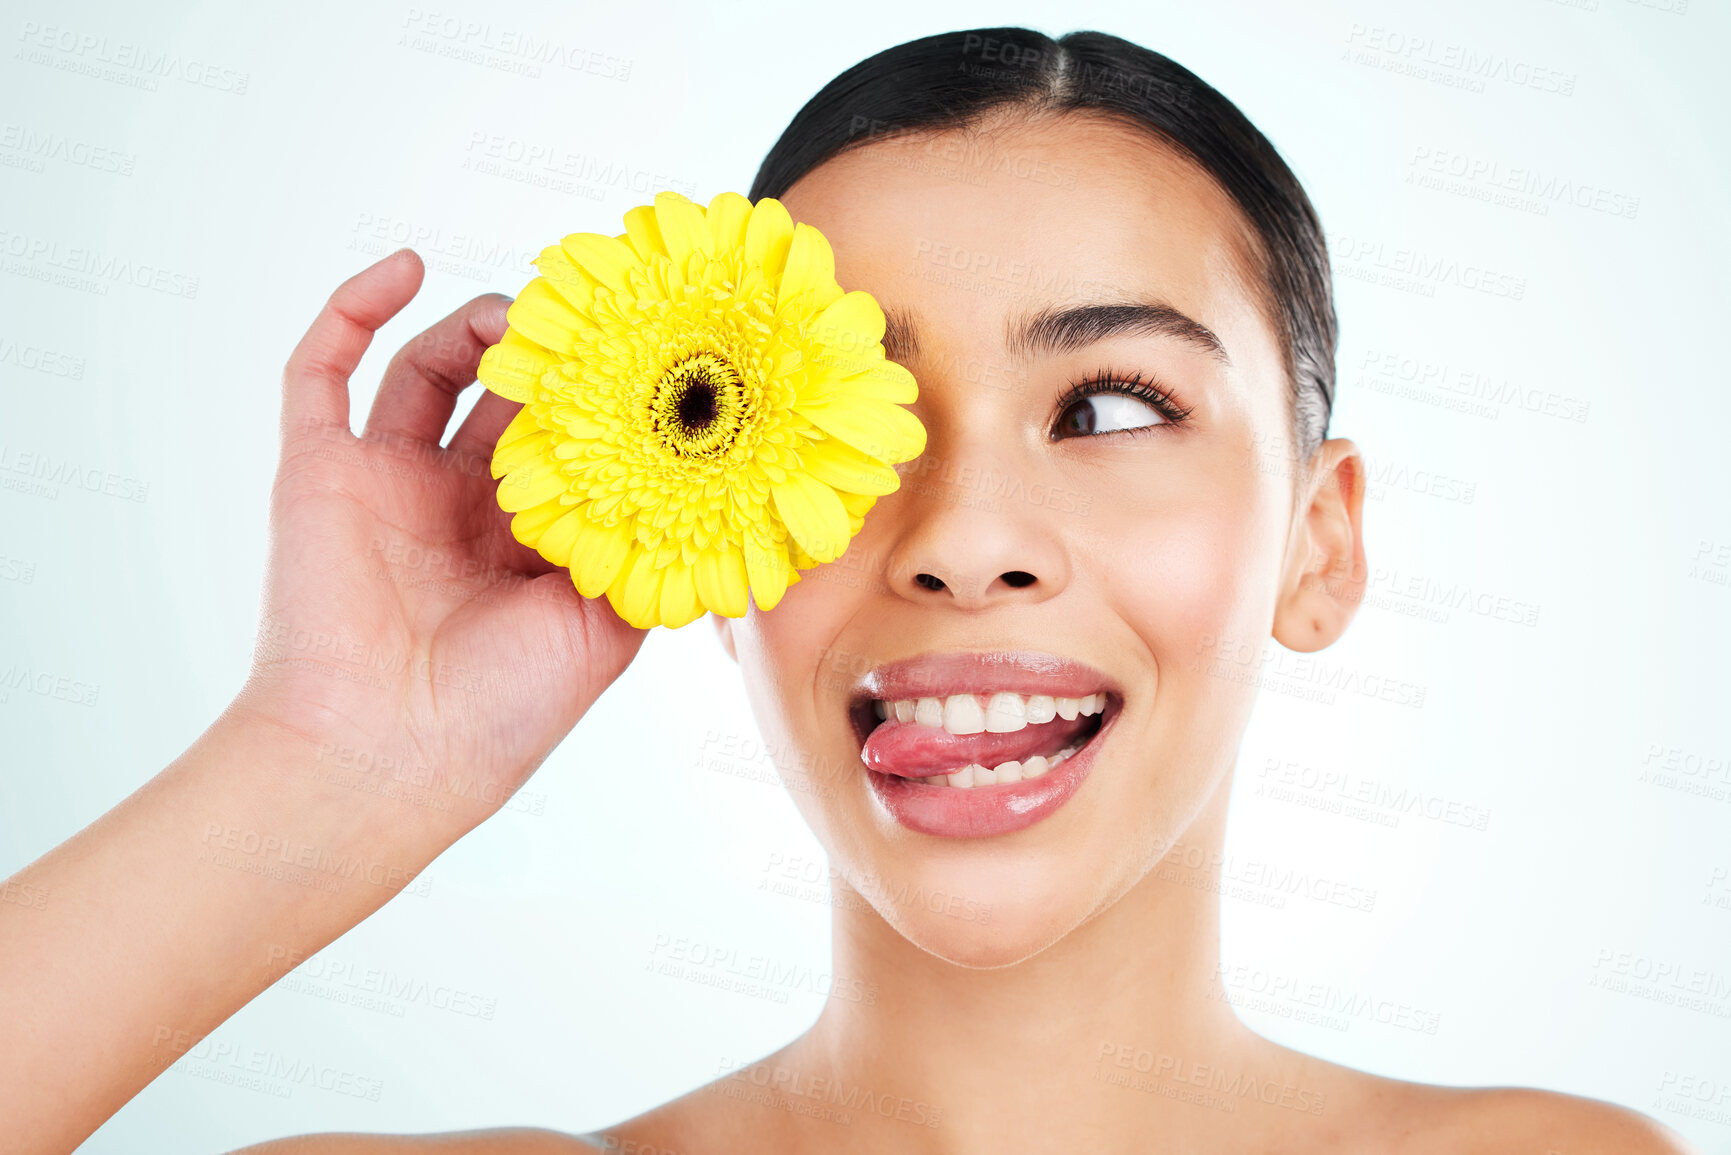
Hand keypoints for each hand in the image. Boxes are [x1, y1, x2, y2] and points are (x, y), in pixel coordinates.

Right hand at [241, 249, 645, 832]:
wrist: (386, 758)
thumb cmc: (498, 714)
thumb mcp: (608, 634)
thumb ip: (652, 559)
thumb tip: (724, 505)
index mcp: (525, 542)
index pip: (568, 441)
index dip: (603, 394)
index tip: (646, 344)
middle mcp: (459, 506)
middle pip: (502, 396)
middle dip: (545, 352)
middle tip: (587, 313)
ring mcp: (386, 483)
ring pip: (425, 369)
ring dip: (474, 327)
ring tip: (520, 313)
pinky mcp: (319, 469)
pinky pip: (320, 371)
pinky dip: (353, 308)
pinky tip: (408, 266)